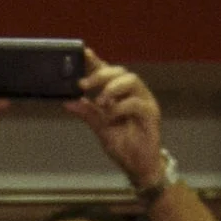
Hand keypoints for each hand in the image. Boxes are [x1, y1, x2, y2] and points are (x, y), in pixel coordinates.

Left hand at [67, 52, 165, 192]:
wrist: (138, 166)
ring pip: (131, 80)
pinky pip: (136, 102)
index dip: (96, 61)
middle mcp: (133, 94)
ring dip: (112, 87)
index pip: (108, 72)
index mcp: (120, 94)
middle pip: (120, 71)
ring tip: (100, 101)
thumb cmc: (124, 145)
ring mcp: (144, 101)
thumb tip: (68, 102)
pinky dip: (120, 107)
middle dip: (101, 74)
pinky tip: (111, 116)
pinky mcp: (151, 113)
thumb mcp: (100, 128)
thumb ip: (87, 113)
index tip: (82, 53)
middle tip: (84, 84)